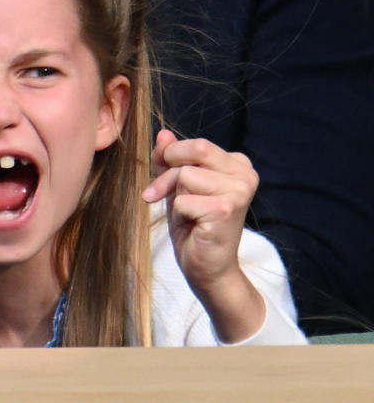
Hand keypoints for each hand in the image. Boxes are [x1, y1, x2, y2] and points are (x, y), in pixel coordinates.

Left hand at [142, 129, 264, 341]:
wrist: (207, 268)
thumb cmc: (193, 226)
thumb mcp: (176, 187)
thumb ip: (169, 159)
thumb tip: (163, 134)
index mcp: (237, 164)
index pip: (195, 144)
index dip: (170, 159)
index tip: (161, 182)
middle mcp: (245, 174)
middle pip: (193, 151)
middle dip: (168, 172)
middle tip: (158, 195)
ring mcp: (239, 190)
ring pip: (184, 176)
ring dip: (174, 198)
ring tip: (187, 216)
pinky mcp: (226, 209)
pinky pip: (182, 200)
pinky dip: (179, 215)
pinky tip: (194, 227)